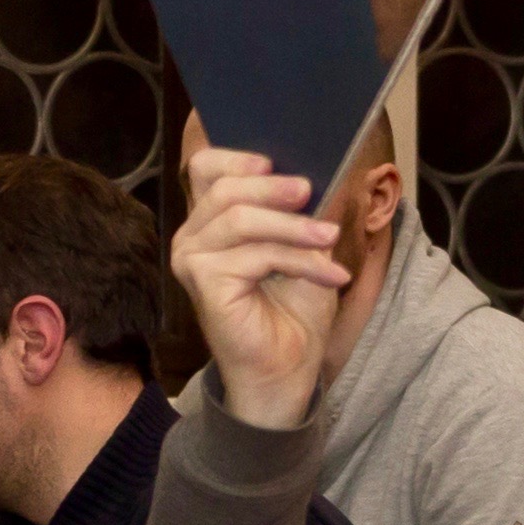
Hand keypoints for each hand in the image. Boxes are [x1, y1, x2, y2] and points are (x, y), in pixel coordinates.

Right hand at [172, 127, 350, 433]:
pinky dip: (301, 261)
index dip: (238, 156)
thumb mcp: (305, 247)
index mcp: (210, 221)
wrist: (286, 368)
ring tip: (332, 240)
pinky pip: (255, 254)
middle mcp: (192, 236)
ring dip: (295, 227)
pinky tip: (331, 276)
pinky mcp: (204, 283)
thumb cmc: (292, 310)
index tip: (276, 162)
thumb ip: (302, 211)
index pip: (206, 167)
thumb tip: (321, 174)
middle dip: (274, 188)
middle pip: (225, 188)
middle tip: (312, 192)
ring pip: (240, 219)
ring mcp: (192, 259)